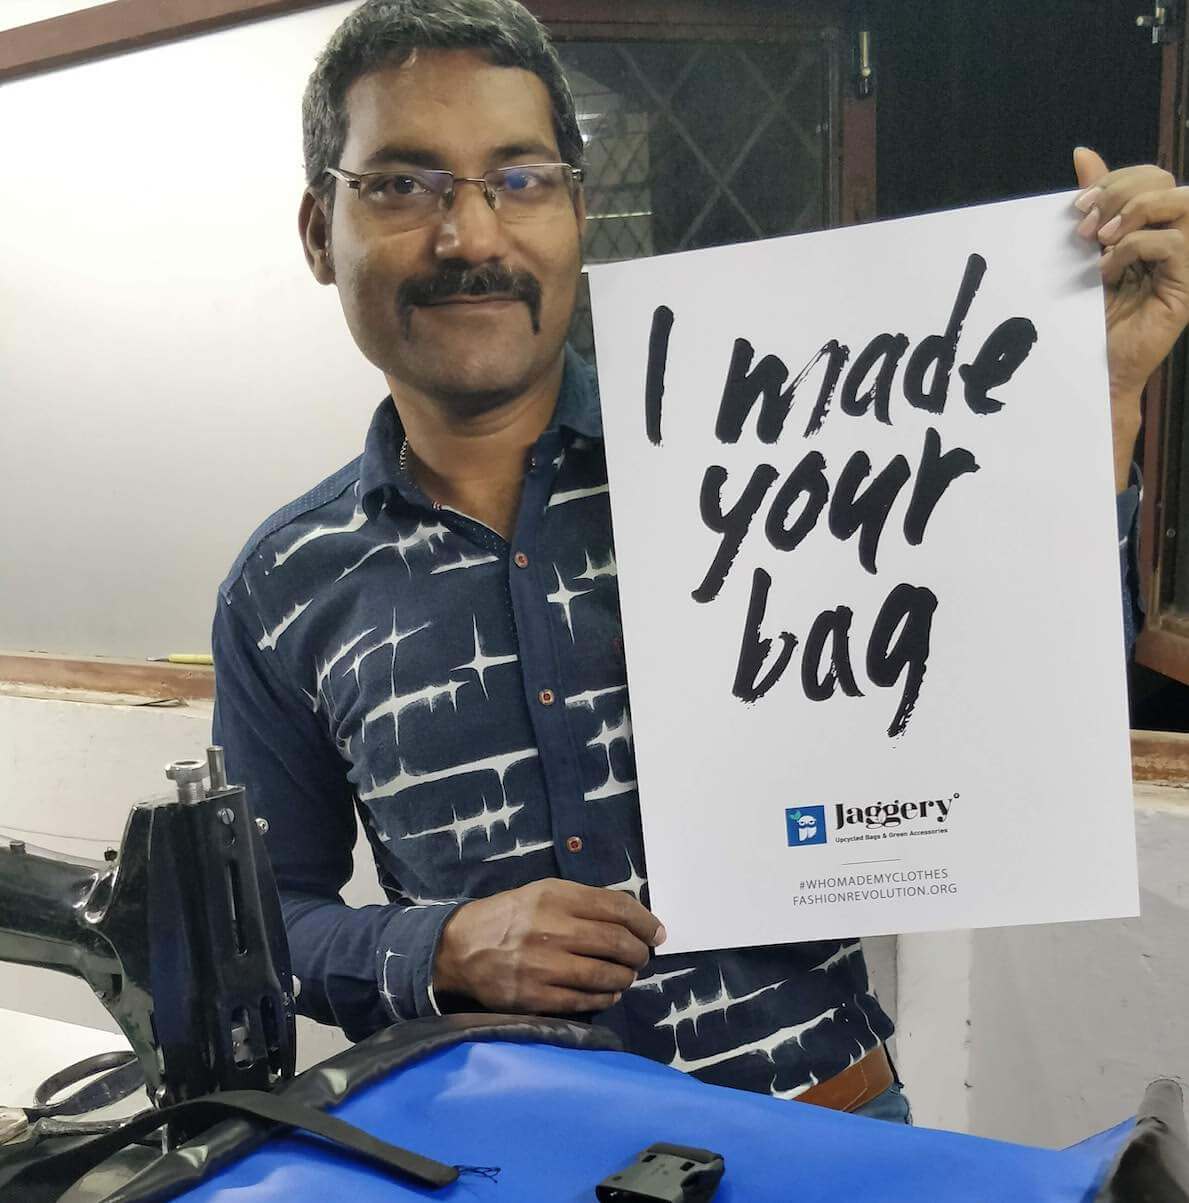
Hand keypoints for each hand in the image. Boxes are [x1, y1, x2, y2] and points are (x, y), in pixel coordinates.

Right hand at [433, 878, 665, 1013]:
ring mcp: (543, 965)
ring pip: (605, 975)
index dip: (645, 922)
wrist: (462, 947)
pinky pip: (585, 1000)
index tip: (657, 933)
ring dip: (626, 977)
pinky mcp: (535, 996)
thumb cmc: (512, 916)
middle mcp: (551, 928)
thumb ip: (586, 903)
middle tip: (642, 957)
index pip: (617, 907)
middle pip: (616, 942)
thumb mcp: (545, 893)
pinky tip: (609, 992)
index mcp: (555, 896)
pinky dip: (606, 997)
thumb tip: (636, 920)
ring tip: (626, 975)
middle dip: (638, 952)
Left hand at [1073, 147, 1188, 490]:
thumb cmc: (1085, 314)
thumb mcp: (1082, 251)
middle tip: (1085, 228)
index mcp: (1149, 226)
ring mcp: (1183, 261)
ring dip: (1134, 213)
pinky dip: (1134, 249)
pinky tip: (1107, 272)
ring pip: (1181, 202)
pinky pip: (1172, 245)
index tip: (1076, 207)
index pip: (1148, 176)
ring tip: (1101, 242)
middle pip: (1164, 180)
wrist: (1091, 367)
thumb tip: (1082, 153)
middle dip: (1119, 192)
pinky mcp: (1184, 286)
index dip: (1113, 180)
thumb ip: (1092, 205)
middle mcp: (1172, 237)